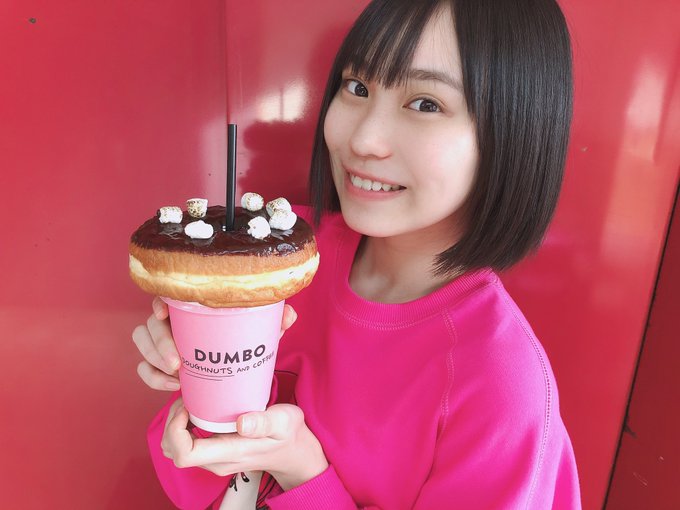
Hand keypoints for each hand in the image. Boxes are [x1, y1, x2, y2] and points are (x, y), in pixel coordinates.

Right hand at [132, 297, 297, 390]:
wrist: (234, 365)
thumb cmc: (242, 340)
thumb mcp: (258, 332)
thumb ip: (272, 322)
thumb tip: (289, 313)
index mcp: (190, 305)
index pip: (165, 296)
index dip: (159, 303)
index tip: (164, 313)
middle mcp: (171, 320)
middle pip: (149, 324)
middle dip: (158, 343)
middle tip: (178, 362)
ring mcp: (160, 340)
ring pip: (141, 342)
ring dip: (153, 359)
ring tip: (176, 375)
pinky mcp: (157, 361)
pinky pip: (144, 368)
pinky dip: (153, 378)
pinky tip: (172, 385)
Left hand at [162, 399, 328, 490]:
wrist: (294, 452)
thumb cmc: (288, 434)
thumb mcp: (284, 421)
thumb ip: (264, 422)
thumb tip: (241, 423)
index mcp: (228, 453)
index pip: (183, 454)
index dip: (176, 430)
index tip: (188, 408)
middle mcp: (216, 460)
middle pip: (173, 450)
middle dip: (172, 423)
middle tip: (188, 399)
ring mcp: (214, 458)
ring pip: (176, 448)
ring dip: (175, 424)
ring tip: (191, 402)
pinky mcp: (215, 451)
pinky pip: (187, 443)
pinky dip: (184, 426)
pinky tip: (199, 408)